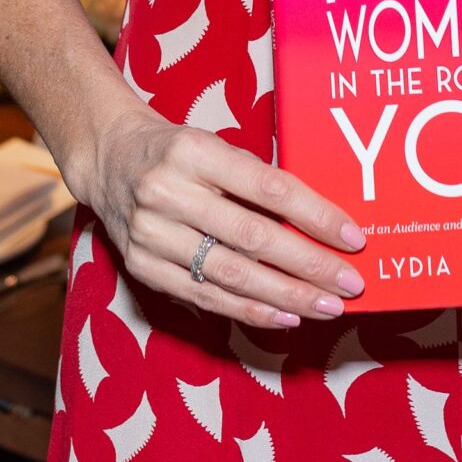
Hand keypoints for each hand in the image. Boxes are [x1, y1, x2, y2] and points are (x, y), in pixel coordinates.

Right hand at [83, 102, 366, 329]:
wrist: (109, 158)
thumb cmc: (178, 151)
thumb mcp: (215, 145)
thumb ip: (258, 179)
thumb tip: (320, 223)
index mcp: (194, 151)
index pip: (268, 188)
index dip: (315, 215)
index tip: (352, 237)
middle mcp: (169, 192)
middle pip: (253, 238)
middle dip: (309, 266)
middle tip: (350, 284)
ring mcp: (151, 234)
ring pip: (231, 275)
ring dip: (286, 297)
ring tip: (326, 306)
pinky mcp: (143, 267)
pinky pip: (205, 297)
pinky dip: (249, 311)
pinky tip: (284, 317)